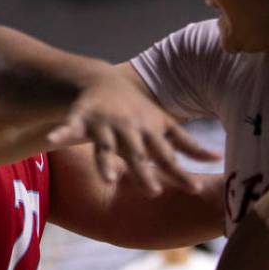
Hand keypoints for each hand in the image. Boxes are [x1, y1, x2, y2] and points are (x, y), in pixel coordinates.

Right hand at [47, 71, 218, 194]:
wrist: (103, 80)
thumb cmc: (137, 110)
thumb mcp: (163, 124)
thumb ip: (187, 144)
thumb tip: (216, 159)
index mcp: (149, 132)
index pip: (168, 156)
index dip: (181, 172)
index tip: (196, 189)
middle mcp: (128, 128)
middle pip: (138, 154)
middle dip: (144, 171)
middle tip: (153, 190)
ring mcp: (105, 123)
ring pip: (106, 145)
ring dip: (106, 162)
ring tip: (109, 178)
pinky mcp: (82, 117)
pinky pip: (70, 126)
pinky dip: (61, 132)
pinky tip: (52, 139)